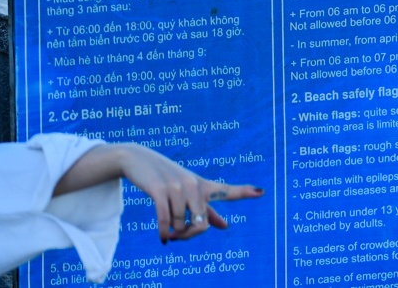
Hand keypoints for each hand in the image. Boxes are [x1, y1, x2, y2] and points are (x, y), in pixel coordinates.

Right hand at [116, 144, 260, 241]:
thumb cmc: (164, 177)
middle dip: (189, 236)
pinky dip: (165, 233)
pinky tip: (164, 239)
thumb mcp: (187, 191)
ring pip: (181, 225)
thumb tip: (225, 227)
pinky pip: (166, 220)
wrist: (136, 159)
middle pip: (201, 225)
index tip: (262, 192)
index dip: (245, 192)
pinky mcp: (160, 190)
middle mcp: (193, 185)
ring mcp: (177, 187)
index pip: (226, 191)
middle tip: (178, 238)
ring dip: (173, 233)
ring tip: (166, 231)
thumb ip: (207, 210)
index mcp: (202, 186)